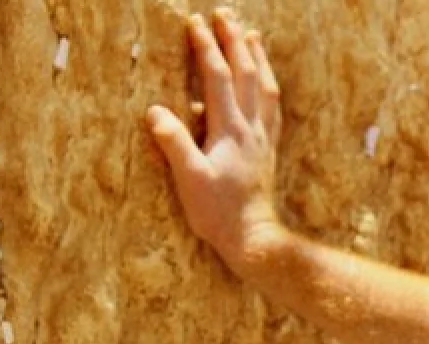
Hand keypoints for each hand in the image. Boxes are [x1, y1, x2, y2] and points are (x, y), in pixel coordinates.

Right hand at [147, 8, 285, 274]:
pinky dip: (269, 86)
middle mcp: (252, 129)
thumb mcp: (189, 179)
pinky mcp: (268, 151)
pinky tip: (266, 83)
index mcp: (230, 131)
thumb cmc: (218, 212)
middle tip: (225, 15)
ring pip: (265, 88)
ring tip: (253, 36)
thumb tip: (156, 111)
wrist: (254, 237)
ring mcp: (263, 139)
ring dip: (258, 59)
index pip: (219, 79)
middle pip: (247, 75)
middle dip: (235, 41)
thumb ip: (174, 144)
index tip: (195, 23)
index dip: (207, 48)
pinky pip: (273, 109)